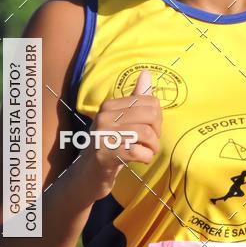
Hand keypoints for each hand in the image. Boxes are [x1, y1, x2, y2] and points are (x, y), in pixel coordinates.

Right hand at [75, 68, 161, 198]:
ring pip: (147, 133)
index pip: (149, 101)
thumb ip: (136, 98)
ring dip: (153, 147)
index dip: (156, 117)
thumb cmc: (109, 144)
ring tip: (148, 152)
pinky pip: (139, 152)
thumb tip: (146, 73)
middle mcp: (105, 116)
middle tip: (151, 142)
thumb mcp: (121, 119)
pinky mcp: (107, 154)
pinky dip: (146, 157)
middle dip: (157, 131)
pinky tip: (142, 160)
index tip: (150, 129)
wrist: (88, 173)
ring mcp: (104, 135)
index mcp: (109, 105)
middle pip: (151, 115)